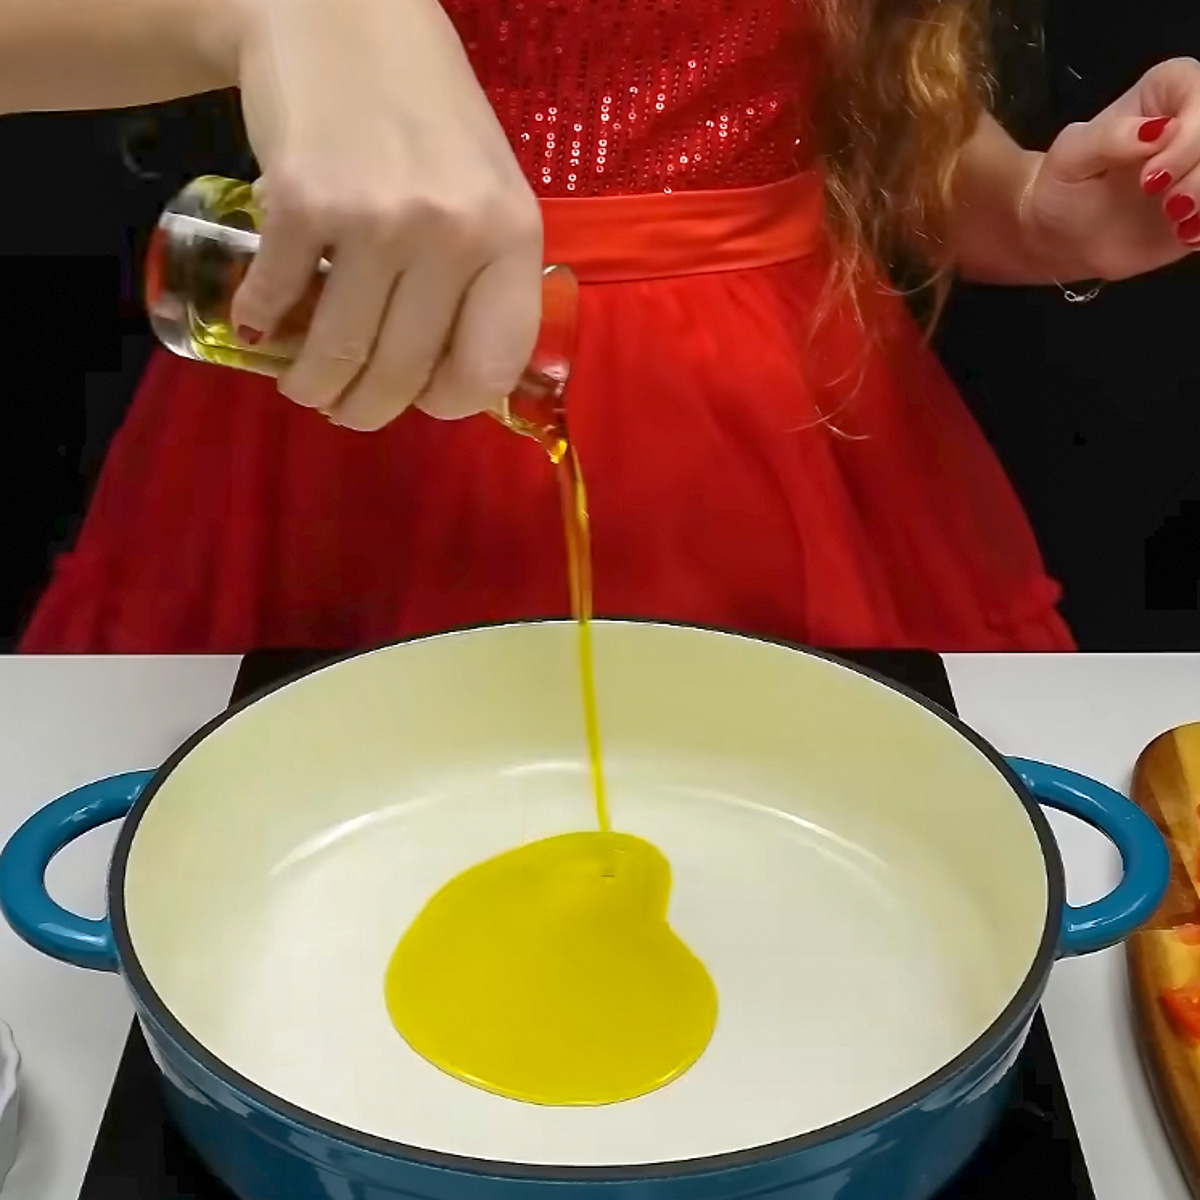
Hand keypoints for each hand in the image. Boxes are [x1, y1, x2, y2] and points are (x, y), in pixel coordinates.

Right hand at [228, 0, 541, 428]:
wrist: (342, 14)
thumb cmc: (424, 112)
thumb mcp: (485, 191)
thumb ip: (482, 277)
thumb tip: (450, 379)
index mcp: (512, 238)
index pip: (489, 367)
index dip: (448, 402)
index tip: (420, 400)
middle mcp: (453, 234)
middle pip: (405, 374)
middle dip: (367, 410)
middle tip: (346, 408)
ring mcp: (379, 219)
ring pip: (338, 354)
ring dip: (312, 387)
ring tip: (303, 386)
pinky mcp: (303, 202)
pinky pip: (277, 300)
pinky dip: (260, 323)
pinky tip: (259, 322)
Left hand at [1022, 57, 1199, 282]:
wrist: (1065, 234)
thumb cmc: (1065, 185)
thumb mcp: (1071, 157)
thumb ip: (1110, 137)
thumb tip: (1161, 129)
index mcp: (1167, 91)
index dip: (1189, 136)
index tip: (1150, 179)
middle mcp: (1195, 119)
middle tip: (1169, 206)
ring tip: (1176, 221)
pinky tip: (1185, 235)